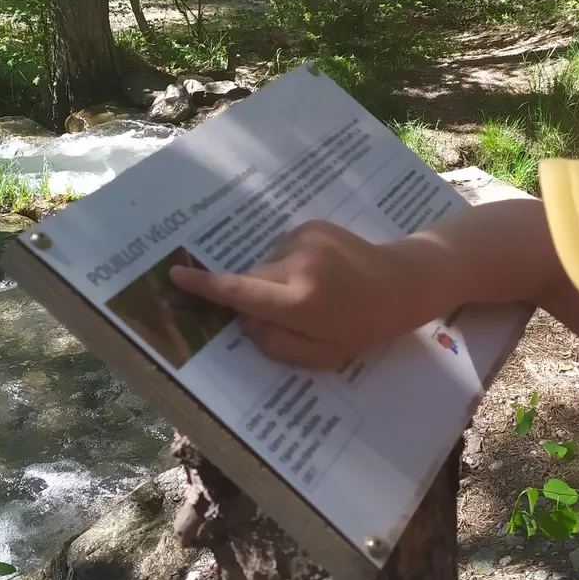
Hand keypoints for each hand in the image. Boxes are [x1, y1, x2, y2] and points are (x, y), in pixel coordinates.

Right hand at [168, 221, 433, 367]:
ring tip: (315, 291)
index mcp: (300, 302)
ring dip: (276, 280)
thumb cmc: (364, 325)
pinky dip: (290, 264)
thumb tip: (245, 320)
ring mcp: (304, 240)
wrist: (403, 281)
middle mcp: (297, 265)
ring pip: (265, 265)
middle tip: (290, 313)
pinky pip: (281, 250)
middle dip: (256, 296)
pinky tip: (321, 273)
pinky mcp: (310, 225)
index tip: (175, 276)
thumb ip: (277, 344)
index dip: (206, 287)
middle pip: (250, 280)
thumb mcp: (323, 354)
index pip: (241, 293)